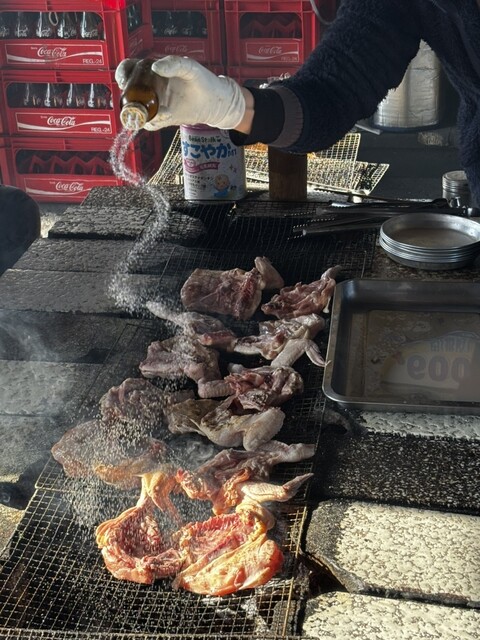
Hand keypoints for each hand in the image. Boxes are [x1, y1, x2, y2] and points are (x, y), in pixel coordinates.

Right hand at [115, 56, 245, 130]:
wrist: (216, 102)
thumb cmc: (203, 80)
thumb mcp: (190, 68)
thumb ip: (174, 64)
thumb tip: (155, 67)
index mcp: (153, 70)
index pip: (129, 69)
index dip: (122, 74)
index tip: (123, 80)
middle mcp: (151, 87)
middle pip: (129, 92)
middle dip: (127, 97)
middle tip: (133, 100)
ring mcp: (156, 104)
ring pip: (138, 111)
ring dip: (139, 113)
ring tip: (156, 110)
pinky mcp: (164, 118)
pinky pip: (152, 123)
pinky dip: (153, 122)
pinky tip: (165, 116)